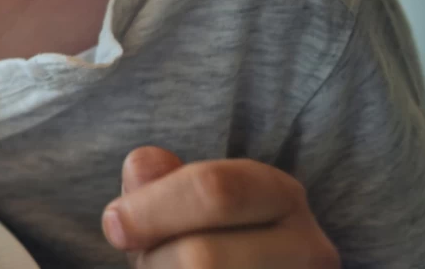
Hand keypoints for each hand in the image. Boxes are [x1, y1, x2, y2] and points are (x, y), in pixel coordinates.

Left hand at [103, 147, 338, 267]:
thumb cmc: (202, 244)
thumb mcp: (176, 206)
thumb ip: (156, 181)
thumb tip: (144, 166)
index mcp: (279, 194)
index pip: (212, 189)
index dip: (149, 208)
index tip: (114, 226)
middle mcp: (310, 248)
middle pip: (202, 258)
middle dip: (155, 262)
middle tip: (146, 262)